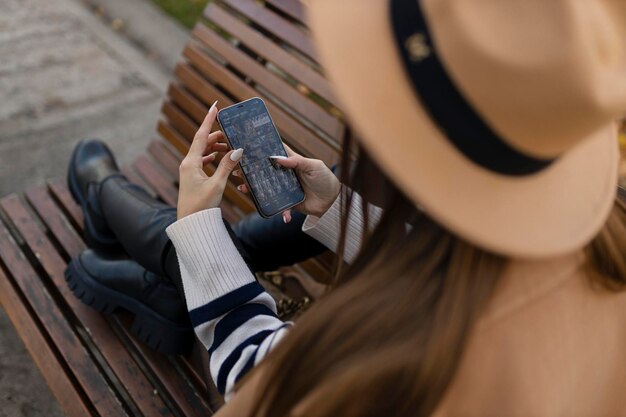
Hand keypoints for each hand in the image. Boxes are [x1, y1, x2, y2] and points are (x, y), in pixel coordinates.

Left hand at [177, 102, 243, 219]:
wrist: (191, 223)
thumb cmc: (202, 205)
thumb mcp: (217, 184)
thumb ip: (227, 166)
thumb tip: (237, 149)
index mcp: (191, 162)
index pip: (200, 136)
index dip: (209, 120)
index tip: (215, 107)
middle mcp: (188, 164)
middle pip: (202, 142)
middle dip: (216, 135)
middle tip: (230, 131)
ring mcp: (189, 170)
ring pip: (203, 151)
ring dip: (215, 146)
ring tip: (228, 145)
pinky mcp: (192, 177)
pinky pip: (202, 160)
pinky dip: (212, 156)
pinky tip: (218, 157)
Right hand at [234, 145, 339, 222]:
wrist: (333, 201)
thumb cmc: (325, 178)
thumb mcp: (314, 166)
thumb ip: (297, 161)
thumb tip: (278, 158)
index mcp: (291, 162)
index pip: (274, 153)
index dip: (262, 150)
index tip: (247, 147)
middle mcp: (285, 174)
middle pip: (265, 171)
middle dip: (250, 171)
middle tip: (238, 170)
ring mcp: (285, 188)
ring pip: (266, 188)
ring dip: (254, 189)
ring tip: (243, 188)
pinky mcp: (288, 202)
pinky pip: (278, 206)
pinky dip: (278, 211)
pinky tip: (278, 213)